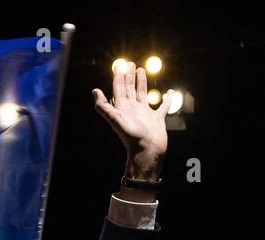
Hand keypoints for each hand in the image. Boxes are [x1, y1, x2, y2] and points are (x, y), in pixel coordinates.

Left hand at [92, 62, 168, 177]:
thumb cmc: (131, 136)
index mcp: (122, 108)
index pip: (118, 88)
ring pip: (143, 94)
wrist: (147, 150)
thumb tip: (94, 91)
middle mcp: (133, 109)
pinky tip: (170, 91)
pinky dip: (167, 99)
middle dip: (128, 76)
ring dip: (141, 82)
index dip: (118, 76)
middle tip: (130, 63)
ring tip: (141, 70)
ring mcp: (145, 113)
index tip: (118, 65)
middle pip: (129, 88)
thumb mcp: (115, 119)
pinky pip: (163, 106)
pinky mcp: (157, 119)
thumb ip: (104, 106)